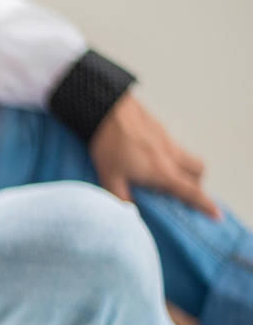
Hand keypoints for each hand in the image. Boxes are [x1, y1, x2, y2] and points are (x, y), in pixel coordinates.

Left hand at [90, 92, 218, 218]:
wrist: (107, 110)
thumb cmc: (108, 144)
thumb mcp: (109, 177)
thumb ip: (120, 198)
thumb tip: (130, 213)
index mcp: (161, 171)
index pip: (190, 191)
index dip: (205, 204)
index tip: (216, 214)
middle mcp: (171, 156)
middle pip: (199, 173)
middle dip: (197, 186)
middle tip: (183, 195)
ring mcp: (169, 141)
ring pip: (191, 158)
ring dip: (189, 170)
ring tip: (170, 178)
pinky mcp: (163, 131)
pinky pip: (178, 147)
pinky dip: (176, 157)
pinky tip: (155, 160)